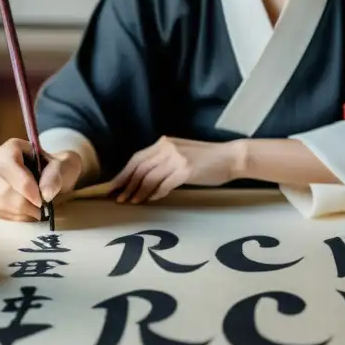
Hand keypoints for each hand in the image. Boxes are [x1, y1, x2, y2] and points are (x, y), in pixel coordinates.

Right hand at [0, 138, 82, 221]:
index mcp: (11, 148)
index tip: (40, 199)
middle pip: (3, 188)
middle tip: (44, 204)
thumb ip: (55, 175)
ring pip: (1, 203)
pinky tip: (30, 211)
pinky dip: (19, 217)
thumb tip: (45, 194)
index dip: (22, 184)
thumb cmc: (56, 168)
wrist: (52, 179)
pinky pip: (1, 213)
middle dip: (26, 202)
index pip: (7, 165)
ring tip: (38, 207)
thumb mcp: (63, 166)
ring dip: (24, 211)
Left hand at [109, 136, 240, 203]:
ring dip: (139, 192)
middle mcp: (167, 148)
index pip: (137, 158)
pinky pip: (164, 184)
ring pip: (149, 177)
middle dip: (126, 184)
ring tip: (132, 202)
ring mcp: (176, 158)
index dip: (123, 173)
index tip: (113, 186)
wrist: (231, 158)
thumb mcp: (181, 153)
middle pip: (139, 168)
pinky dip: (156, 193)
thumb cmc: (207, 159)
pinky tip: (152, 199)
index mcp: (164, 143)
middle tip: (118, 198)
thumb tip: (143, 178)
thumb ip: (163, 160)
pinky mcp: (186, 170)